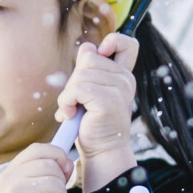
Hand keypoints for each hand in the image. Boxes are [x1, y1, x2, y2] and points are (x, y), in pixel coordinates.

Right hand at [0, 142, 72, 192]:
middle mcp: (9, 182)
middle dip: (59, 185)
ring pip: (59, 187)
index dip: (56, 156)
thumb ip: (41, 174)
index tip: (62, 171)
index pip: (39, 149)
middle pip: (52, 167)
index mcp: (7, 174)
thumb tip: (68, 162)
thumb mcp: (21, 192)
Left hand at [54, 32, 137, 190]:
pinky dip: (66, 102)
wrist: (100, 151)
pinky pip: (77, 89)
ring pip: (80, 74)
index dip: (112, 42)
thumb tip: (86, 48)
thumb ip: (89, 70)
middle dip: (74, 80)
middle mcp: (125, 79)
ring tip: (71, 110)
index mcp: (123, 75)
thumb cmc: (92, 123)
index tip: (100, 57)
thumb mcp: (88, 92)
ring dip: (68, 94)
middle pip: (88, 58)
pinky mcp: (108, 101)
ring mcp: (119, 89)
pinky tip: (70, 115)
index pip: (126, 43)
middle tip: (75, 101)